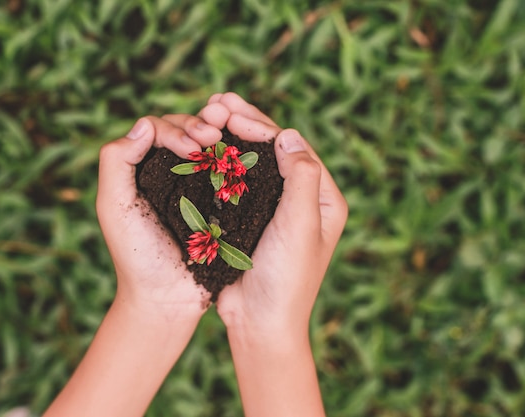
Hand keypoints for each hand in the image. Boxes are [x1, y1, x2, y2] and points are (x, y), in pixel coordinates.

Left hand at [96, 113, 224, 317]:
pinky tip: (239, 158)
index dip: (175, 130)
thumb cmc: (137, 254)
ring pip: (206, 146)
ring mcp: (194, 186)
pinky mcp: (217, 202)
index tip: (191, 147)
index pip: (156, 129)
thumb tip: (145, 124)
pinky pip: (225, 171)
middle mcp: (166, 172)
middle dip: (198, 127)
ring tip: (225, 140)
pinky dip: (232, 159)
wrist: (168, 297)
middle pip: (183, 130)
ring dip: (217, 138)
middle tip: (213, 136)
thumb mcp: (114, 207)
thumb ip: (116, 162)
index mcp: (140, 168)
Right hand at [206, 93, 347, 416]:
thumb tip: (288, 133)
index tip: (233, 110)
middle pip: (273, 151)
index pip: (295, 149)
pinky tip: (202, 148)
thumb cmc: (287, 278)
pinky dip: (220, 163)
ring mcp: (274, 210)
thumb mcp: (300, 225)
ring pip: (252, 164)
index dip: (264, 125)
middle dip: (245, 123)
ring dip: (230, 138)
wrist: (261, 323)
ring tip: (207, 113)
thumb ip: (300, 177)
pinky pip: (236, 184)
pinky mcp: (250, 221)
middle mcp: (301, 200)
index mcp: (323, 198)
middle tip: (217, 100)